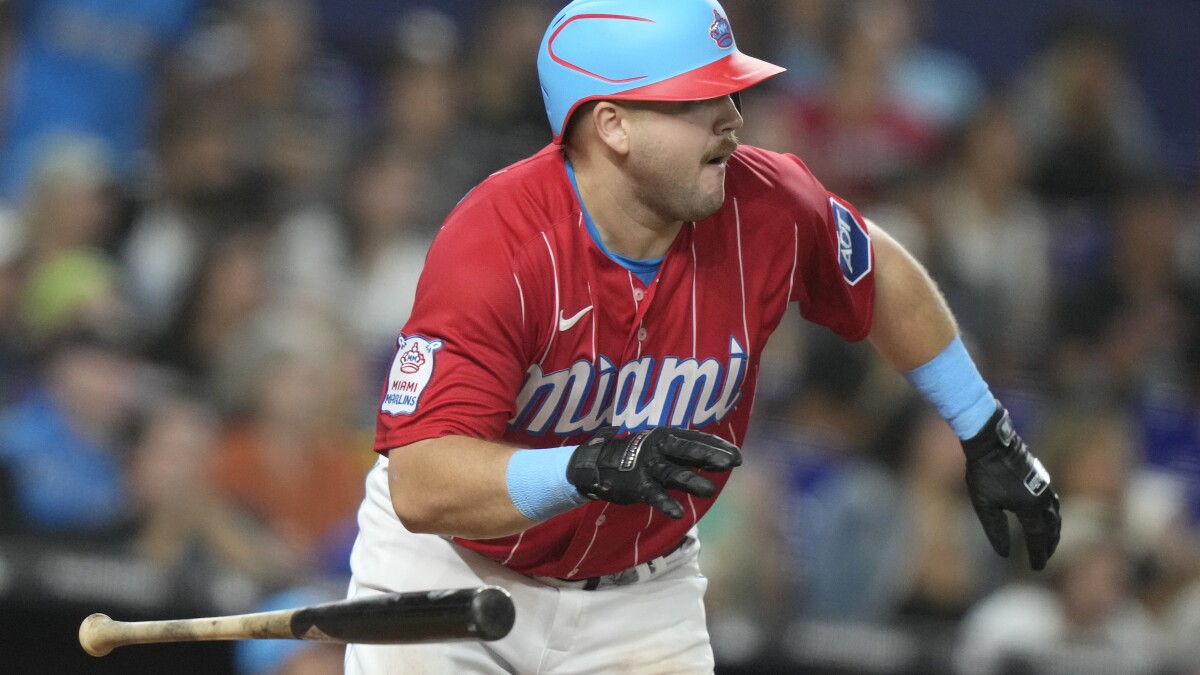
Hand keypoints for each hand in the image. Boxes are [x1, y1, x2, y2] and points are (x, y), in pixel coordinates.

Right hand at [567, 427, 741, 518]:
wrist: (598, 463)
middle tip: (731, 463)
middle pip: (687, 450)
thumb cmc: (639, 456)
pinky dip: (666, 503)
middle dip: (710, 456)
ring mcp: (647, 465)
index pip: (697, 438)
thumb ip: (688, 455)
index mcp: (667, 435)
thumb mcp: (663, 449)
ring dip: (692, 481)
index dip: (718, 447)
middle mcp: (658, 447)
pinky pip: (654, 495)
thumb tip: (722, 460)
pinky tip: (678, 513)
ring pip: (674, 474)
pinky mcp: (636, 484)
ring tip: (710, 490)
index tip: (737, 456)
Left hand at [962, 404, 1061, 569]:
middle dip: (1049, 545)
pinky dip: (1051, 515)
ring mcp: (1044, 486)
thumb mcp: (984, 505)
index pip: (1038, 538)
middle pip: (1052, 528)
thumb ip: (995, 530)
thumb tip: (1004, 554)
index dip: (1038, 555)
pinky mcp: (1041, 477)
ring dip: (1053, 531)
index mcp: (1031, 507)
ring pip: (1055, 514)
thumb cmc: (984, 473)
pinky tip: (1044, 517)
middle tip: (1043, 559)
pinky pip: (1052, 502)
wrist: (991, 441)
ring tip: (1047, 542)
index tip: (1036, 569)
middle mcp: (1043, 498)